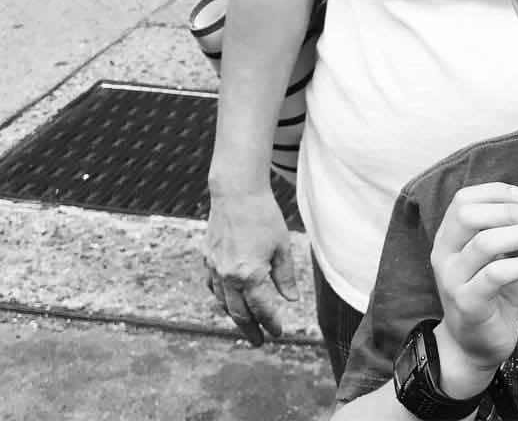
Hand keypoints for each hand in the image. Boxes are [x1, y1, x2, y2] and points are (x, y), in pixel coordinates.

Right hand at [204, 188, 297, 344]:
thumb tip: (291, 300)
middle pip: (239, 313)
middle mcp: (228, 276)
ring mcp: (214, 269)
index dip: (271, 323)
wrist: (236, 193)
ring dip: (235, 317)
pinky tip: (228, 301)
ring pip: (223, 303)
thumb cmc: (263, 216)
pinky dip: (222, 298)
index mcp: (250, 274)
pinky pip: (213, 287)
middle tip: (259, 342)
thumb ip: (285, 276)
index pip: (262, 309)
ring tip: (246, 326)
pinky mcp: (207, 259)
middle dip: (251, 330)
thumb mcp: (282, 246)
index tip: (279, 333)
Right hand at [429, 184, 517, 397]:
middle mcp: (444, 254)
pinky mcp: (468, 303)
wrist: (473, 346)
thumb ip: (509, 233)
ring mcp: (452, 280)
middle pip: (470, 216)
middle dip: (510, 210)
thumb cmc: (489, 295)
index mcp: (448, 237)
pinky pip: (497, 274)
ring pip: (485, 243)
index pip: (463, 200)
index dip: (495, 192)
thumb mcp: (497, 257)